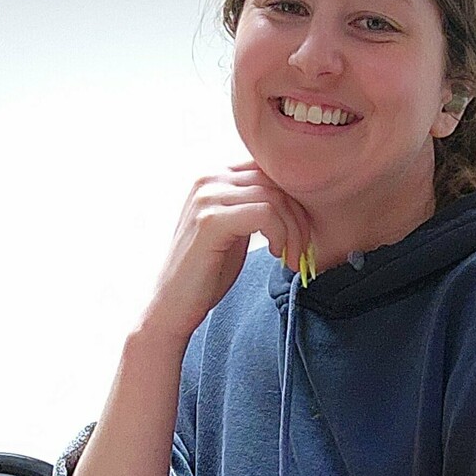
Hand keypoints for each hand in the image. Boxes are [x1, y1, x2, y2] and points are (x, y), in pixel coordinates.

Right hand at [143, 161, 314, 348]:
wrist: (173, 305)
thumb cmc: (207, 272)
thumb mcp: (235, 230)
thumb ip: (254, 207)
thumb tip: (293, 199)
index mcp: (215, 177)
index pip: (269, 170)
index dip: (294, 200)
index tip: (301, 233)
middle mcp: (208, 179)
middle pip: (274, 182)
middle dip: (299, 217)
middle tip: (302, 250)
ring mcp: (207, 197)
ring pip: (274, 198)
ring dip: (293, 231)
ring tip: (291, 258)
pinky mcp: (210, 220)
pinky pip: (264, 214)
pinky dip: (280, 234)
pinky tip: (276, 254)